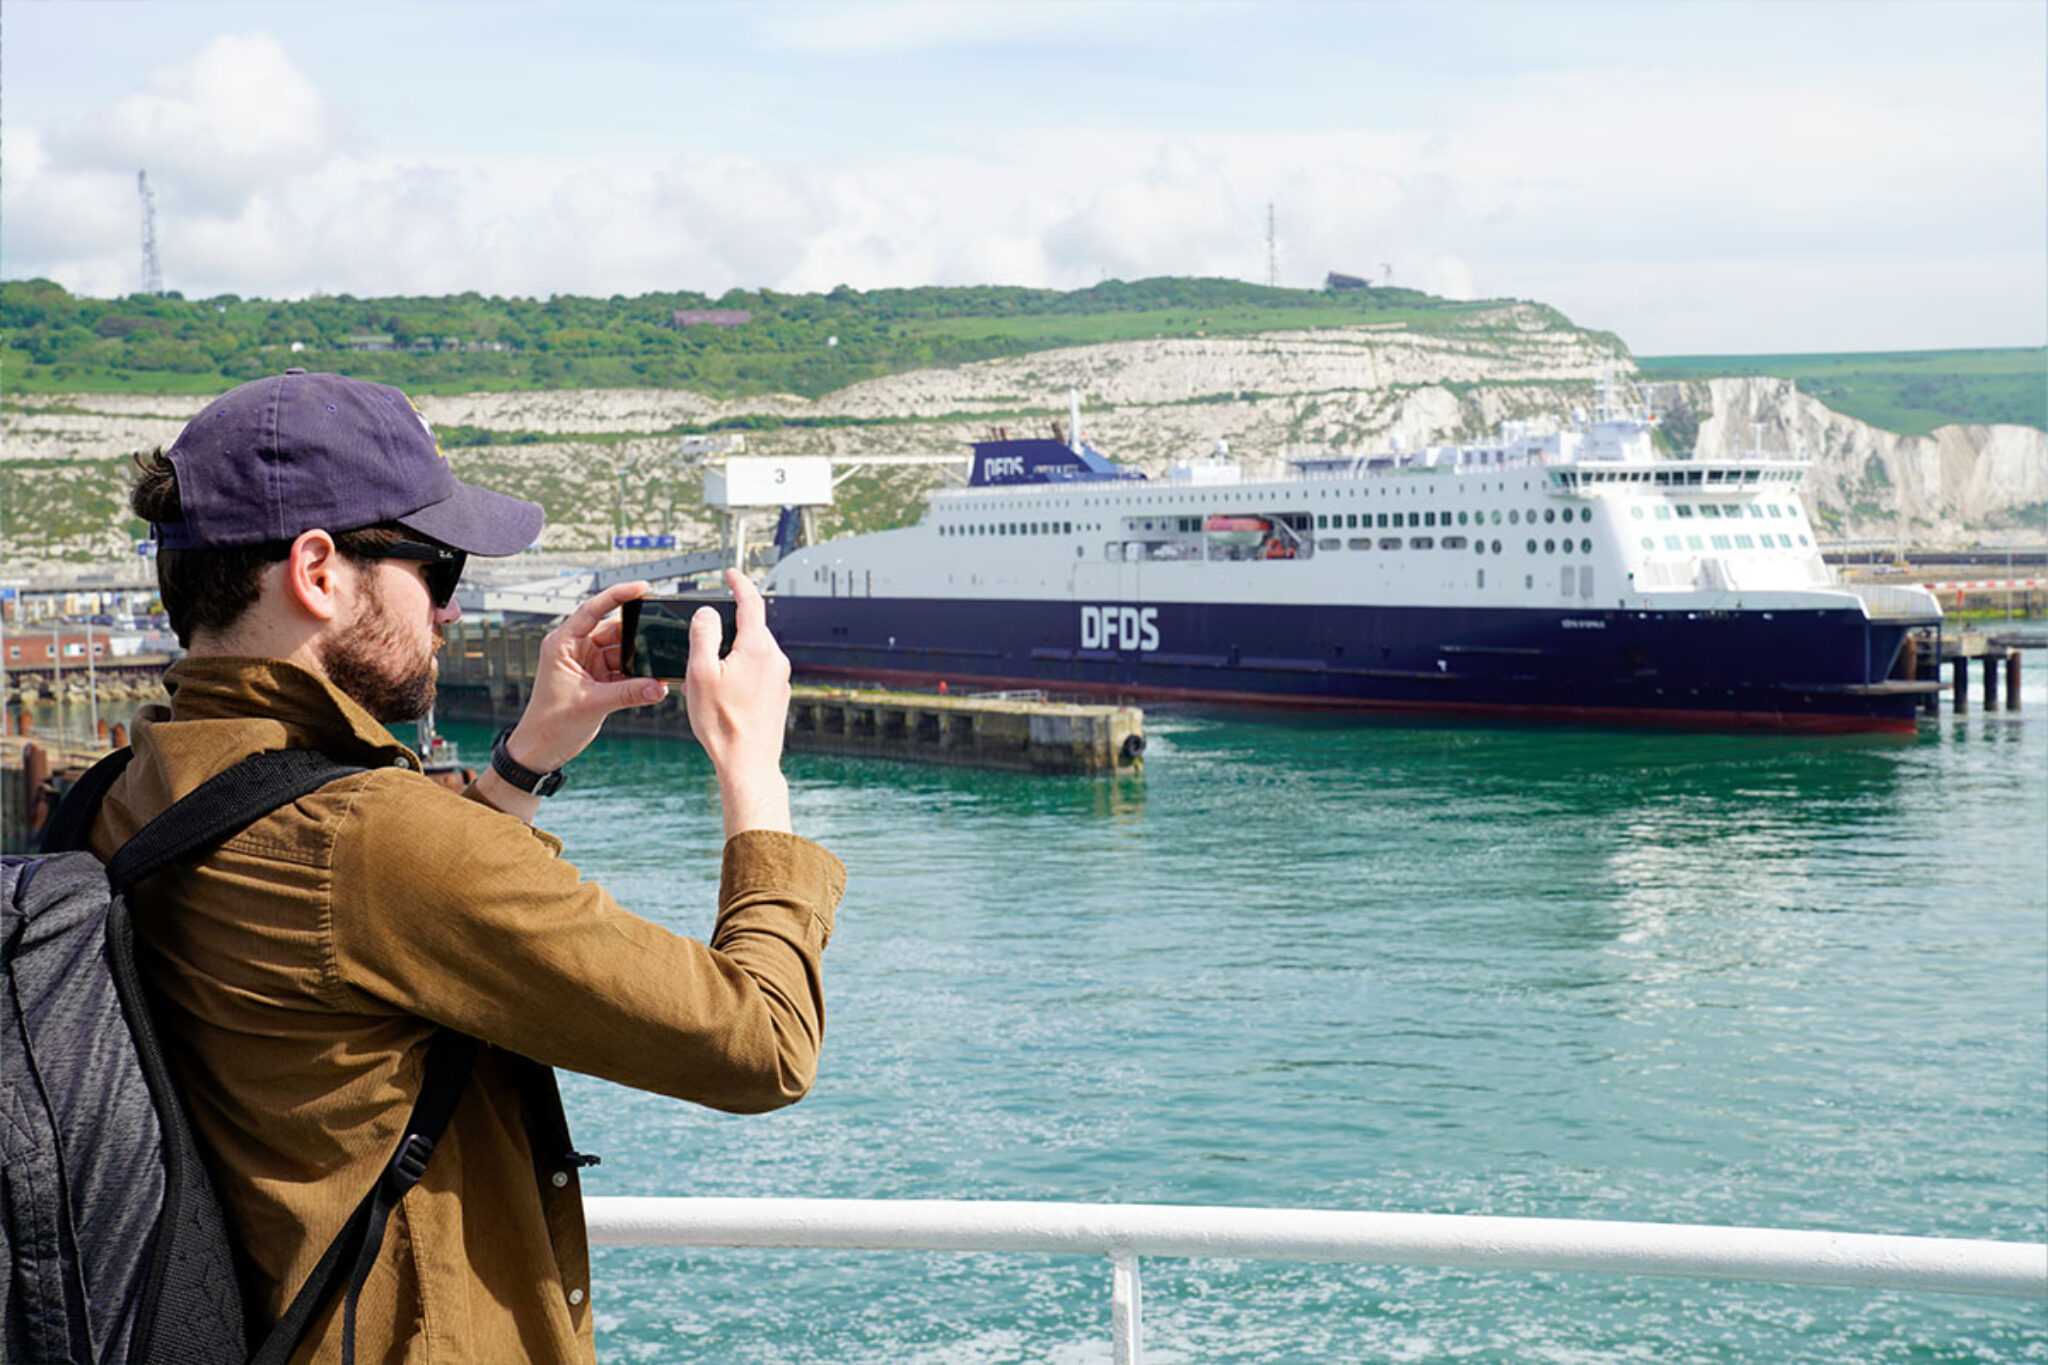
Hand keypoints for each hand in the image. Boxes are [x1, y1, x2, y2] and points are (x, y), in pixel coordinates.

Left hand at [505, 581, 668, 775]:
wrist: (542, 749)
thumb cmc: (550, 724)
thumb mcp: (592, 704)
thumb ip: (629, 693)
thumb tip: (660, 687)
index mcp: (563, 644)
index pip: (592, 610)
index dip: (618, 595)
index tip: (642, 588)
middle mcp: (576, 649)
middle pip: (614, 631)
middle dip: (639, 637)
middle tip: (661, 640)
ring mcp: (588, 663)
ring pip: (623, 652)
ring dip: (641, 661)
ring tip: (659, 669)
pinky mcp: (598, 679)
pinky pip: (624, 670)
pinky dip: (638, 676)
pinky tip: (653, 683)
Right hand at [685, 569, 791, 836]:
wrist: (749, 764)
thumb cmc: (722, 723)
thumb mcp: (700, 673)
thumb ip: (703, 635)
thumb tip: (709, 612)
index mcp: (757, 648)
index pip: (751, 603)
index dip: (740, 584)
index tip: (731, 573)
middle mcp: (775, 658)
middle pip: (752, 627)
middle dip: (731, 623)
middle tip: (705, 633)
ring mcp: (780, 677)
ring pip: (755, 649)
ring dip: (734, 649)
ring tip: (711, 671)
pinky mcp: (779, 694)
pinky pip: (759, 668)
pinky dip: (742, 667)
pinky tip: (725, 689)